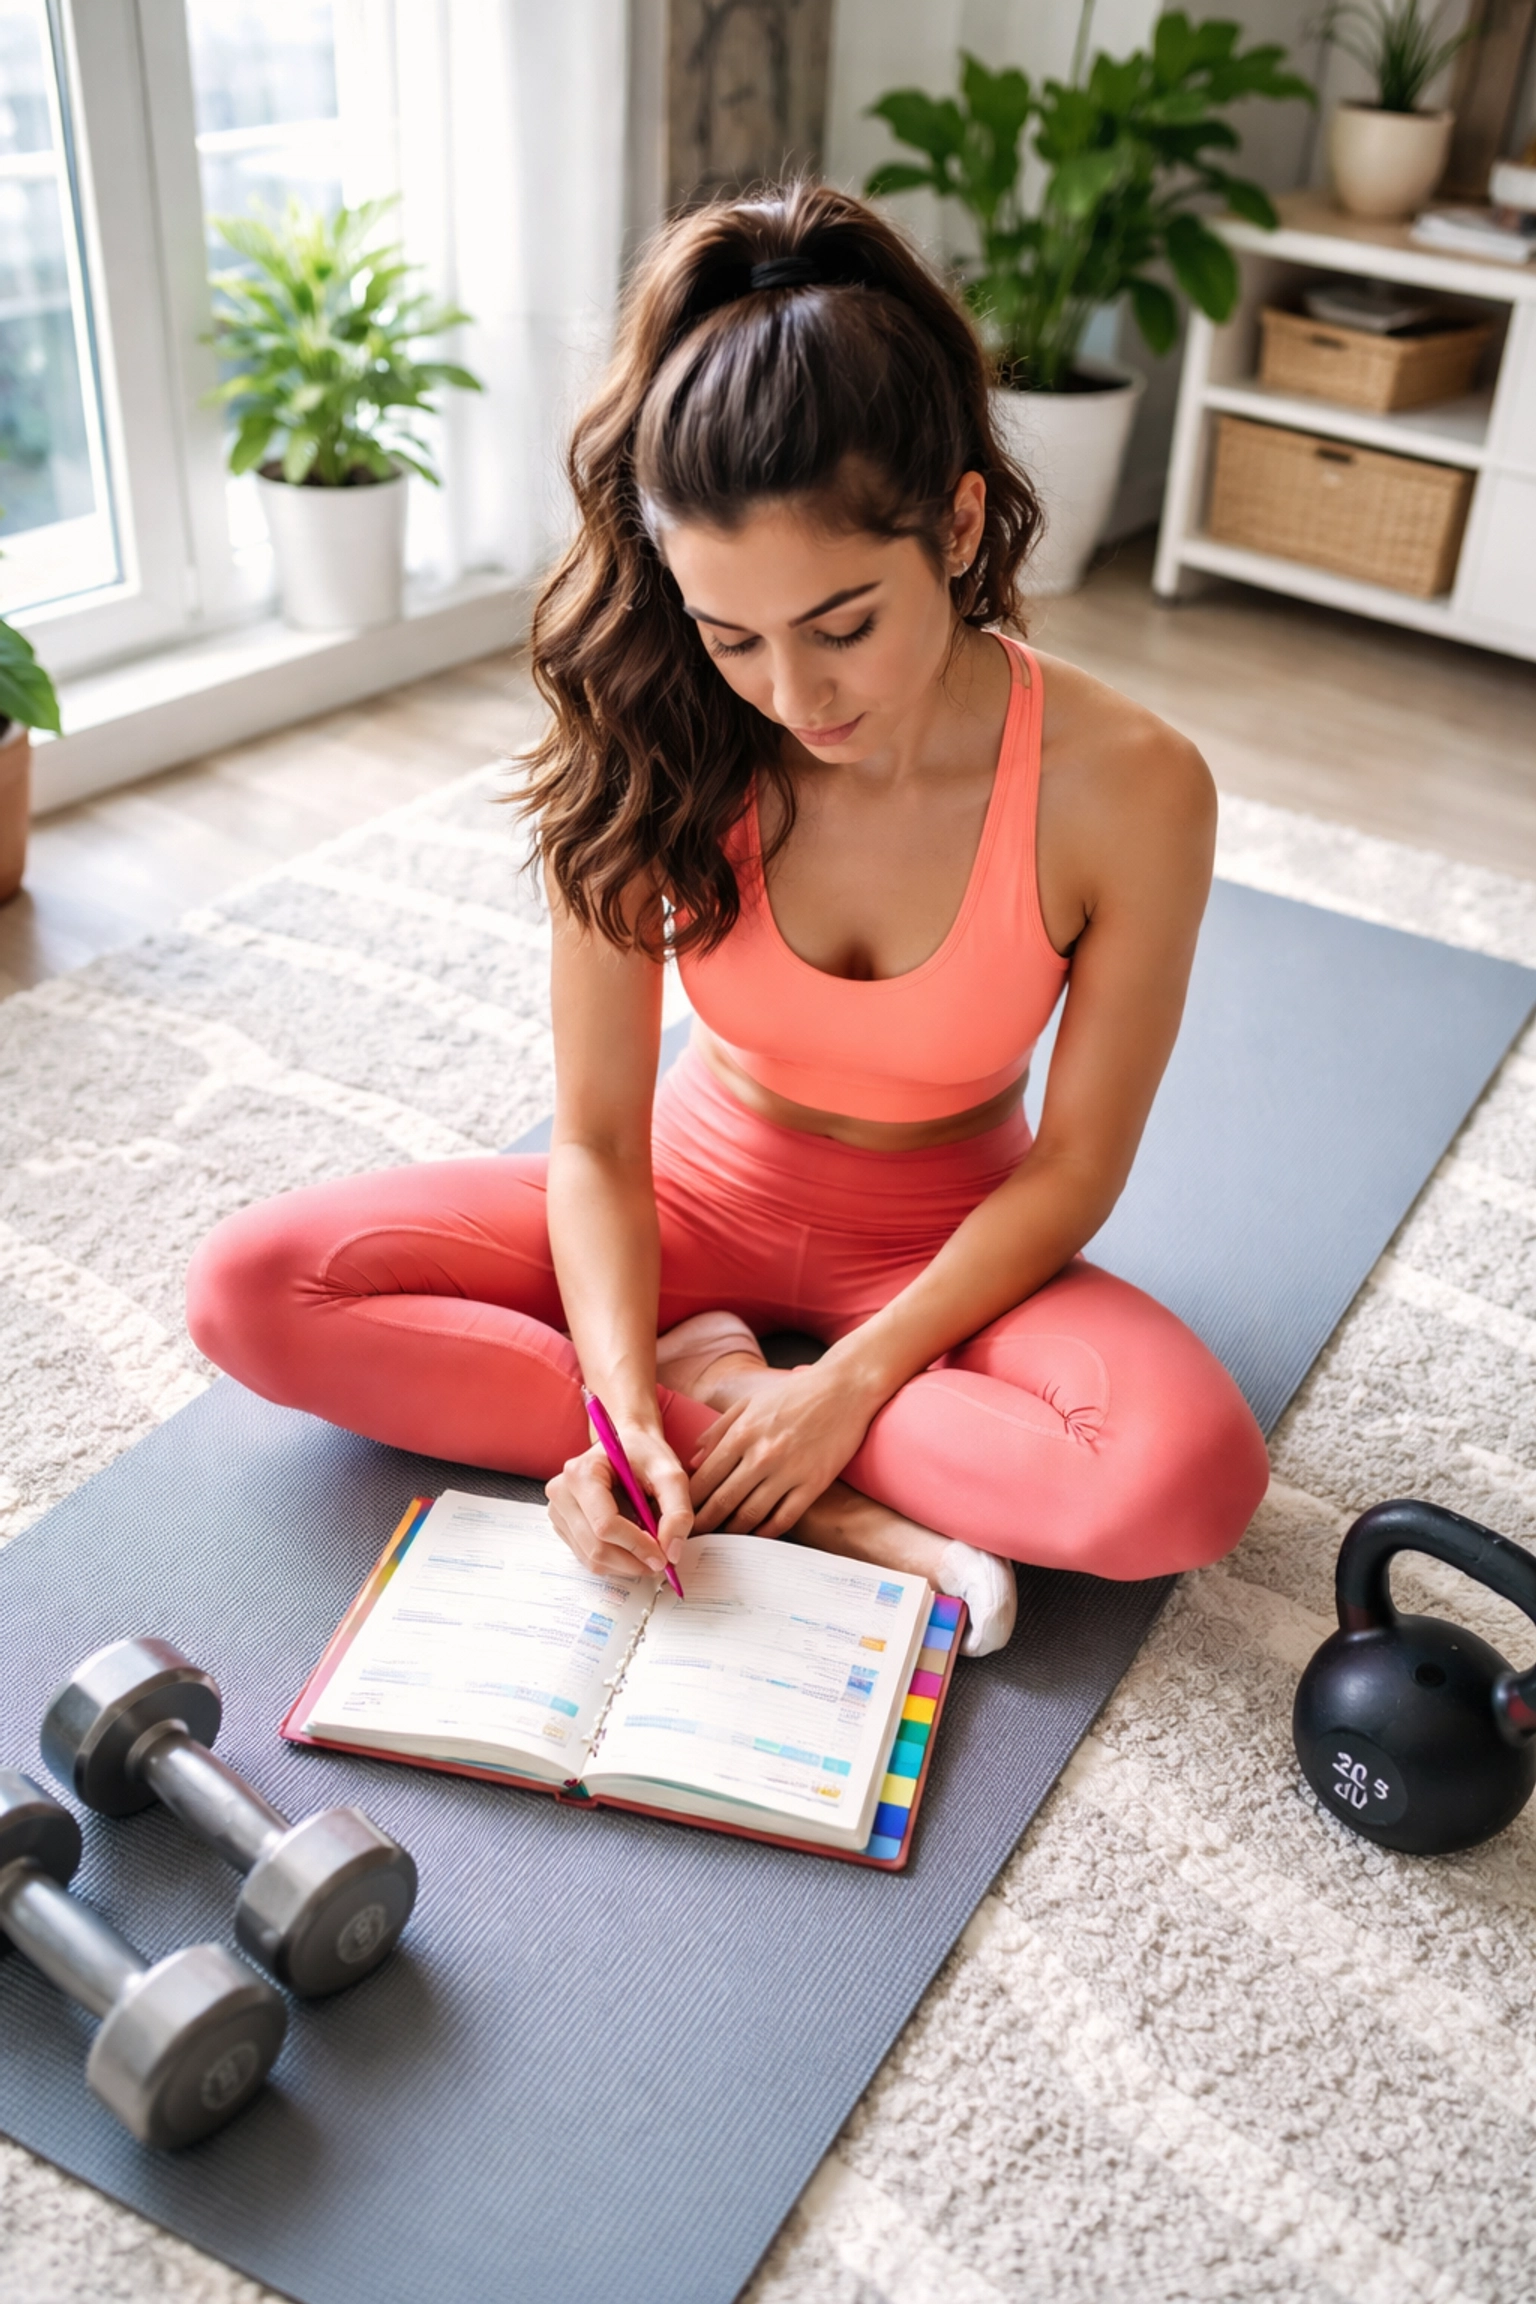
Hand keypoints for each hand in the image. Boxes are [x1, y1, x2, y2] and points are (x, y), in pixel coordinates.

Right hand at [546, 1424, 692, 1579]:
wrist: (628, 1446)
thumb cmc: (646, 1456)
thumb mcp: (671, 1475)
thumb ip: (678, 1512)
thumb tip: (671, 1553)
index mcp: (582, 1473)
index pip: (605, 1524)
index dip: (636, 1546)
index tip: (663, 1557)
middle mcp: (562, 1492)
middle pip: (595, 1547)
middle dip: (632, 1561)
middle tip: (661, 1562)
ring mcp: (558, 1510)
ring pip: (591, 1558)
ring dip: (625, 1565)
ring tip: (649, 1552)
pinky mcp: (563, 1525)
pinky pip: (587, 1557)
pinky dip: (614, 1561)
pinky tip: (632, 1546)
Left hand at [688, 1367, 876, 1538]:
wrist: (845, 1388)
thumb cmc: (794, 1392)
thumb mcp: (749, 1402)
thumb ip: (719, 1430)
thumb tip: (693, 1461)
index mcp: (742, 1433)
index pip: (705, 1478)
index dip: (689, 1501)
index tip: (680, 1513)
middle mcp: (762, 1455)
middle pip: (722, 1501)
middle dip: (703, 1523)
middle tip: (691, 1537)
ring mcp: (789, 1471)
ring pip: (750, 1514)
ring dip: (732, 1531)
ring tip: (721, 1539)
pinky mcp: (814, 1483)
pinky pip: (785, 1517)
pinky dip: (767, 1531)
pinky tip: (757, 1534)